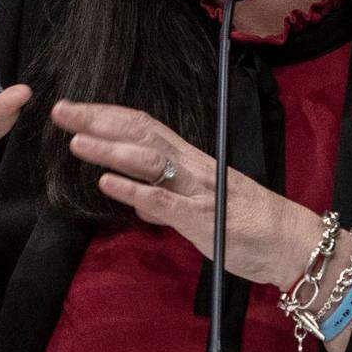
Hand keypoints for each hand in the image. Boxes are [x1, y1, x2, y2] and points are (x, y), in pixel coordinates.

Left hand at [51, 99, 321, 289]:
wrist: (290, 242)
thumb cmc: (249, 225)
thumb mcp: (202, 208)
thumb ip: (168, 201)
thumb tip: (139, 200)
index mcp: (191, 161)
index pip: (143, 127)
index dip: (107, 116)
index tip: (74, 109)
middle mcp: (192, 167)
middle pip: (140, 134)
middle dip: (98, 122)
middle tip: (61, 111)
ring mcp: (196, 190)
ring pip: (148, 160)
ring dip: (110, 150)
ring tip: (77, 142)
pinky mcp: (201, 217)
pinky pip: (162, 201)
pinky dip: (133, 190)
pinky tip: (107, 184)